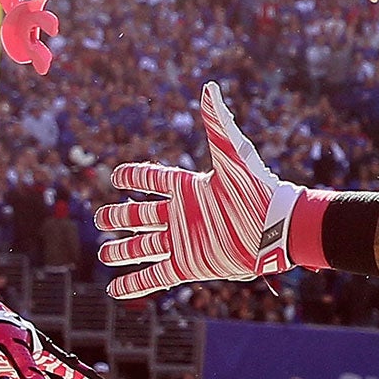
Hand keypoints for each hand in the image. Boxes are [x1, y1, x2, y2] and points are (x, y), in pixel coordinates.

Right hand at [95, 82, 300, 299]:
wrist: (278, 231)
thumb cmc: (258, 192)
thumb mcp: (234, 157)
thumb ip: (218, 125)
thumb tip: (210, 87)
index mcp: (189, 187)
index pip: (153, 180)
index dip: (134, 178)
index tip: (117, 176)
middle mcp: (183, 214)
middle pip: (141, 215)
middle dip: (120, 218)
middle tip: (99, 219)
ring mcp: (184, 241)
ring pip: (144, 246)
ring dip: (124, 251)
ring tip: (105, 254)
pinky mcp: (189, 264)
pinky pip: (155, 276)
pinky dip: (135, 284)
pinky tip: (116, 291)